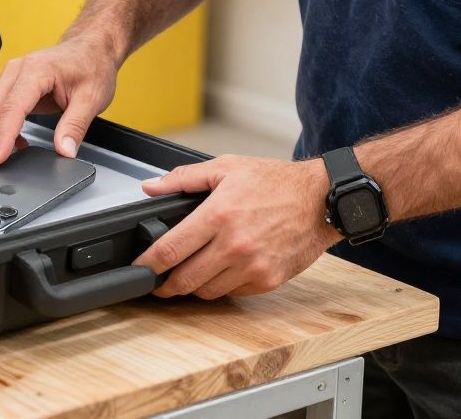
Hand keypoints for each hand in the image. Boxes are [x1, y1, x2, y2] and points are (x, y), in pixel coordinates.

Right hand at [0, 35, 119, 164]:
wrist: (92, 48)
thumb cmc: (92, 65)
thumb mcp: (92, 98)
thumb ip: (75, 126)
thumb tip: (64, 151)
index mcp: (37, 69)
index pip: (11, 107)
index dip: (2, 136)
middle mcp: (18, 69)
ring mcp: (12, 75)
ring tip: (2, 158)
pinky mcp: (12, 83)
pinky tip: (13, 143)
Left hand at [134, 156, 340, 298]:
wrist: (322, 199)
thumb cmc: (276, 182)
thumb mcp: (227, 167)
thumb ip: (184, 178)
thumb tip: (151, 187)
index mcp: (219, 215)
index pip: (170, 250)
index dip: (147, 264)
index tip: (139, 269)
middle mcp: (234, 245)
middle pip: (184, 279)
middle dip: (165, 283)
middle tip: (158, 280)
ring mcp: (252, 266)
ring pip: (206, 291)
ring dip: (193, 285)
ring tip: (191, 271)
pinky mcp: (267, 280)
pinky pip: (232, 292)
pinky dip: (221, 285)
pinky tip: (222, 269)